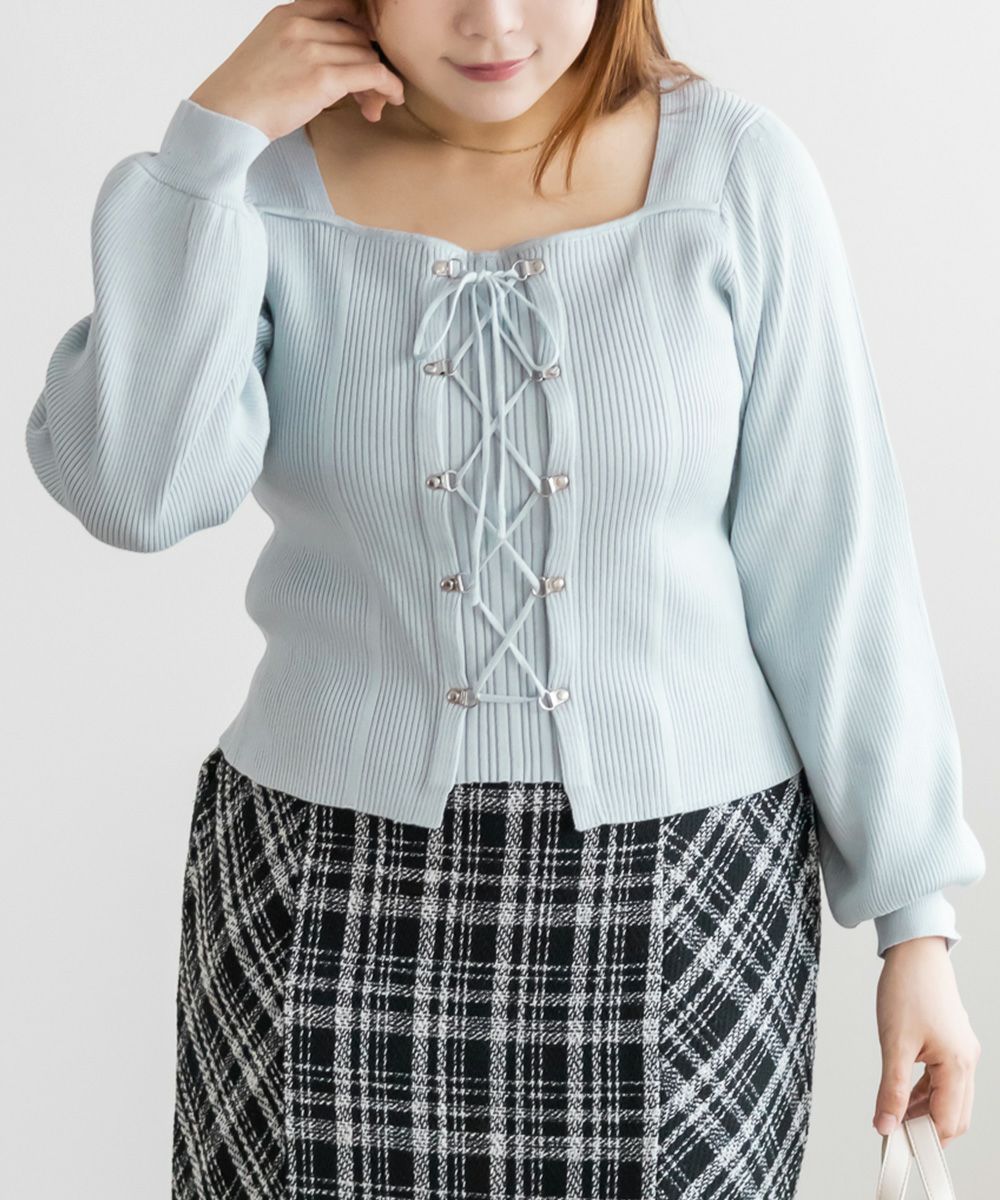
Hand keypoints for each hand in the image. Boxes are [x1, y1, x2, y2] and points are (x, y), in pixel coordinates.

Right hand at [187, 0, 403, 141]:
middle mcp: (301, 25)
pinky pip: (373, 74)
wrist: (227, 114)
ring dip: (377, 81)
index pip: (339, 5)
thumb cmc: (244, 93)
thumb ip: (296, 43)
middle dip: (368, 61)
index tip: (367, 48)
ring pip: (367, 55)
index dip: (361, 27)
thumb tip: (327, 57)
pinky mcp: (323, 77)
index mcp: (286, 13)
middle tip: (367, 90)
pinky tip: (392, 98)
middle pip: (357, 35)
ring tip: (372, 104)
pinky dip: (388, 86)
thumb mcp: (267, 50)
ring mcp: (313, 49)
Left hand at [874, 936, 980, 1146]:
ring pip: (948, 1098)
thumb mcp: (894, 1043)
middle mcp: (966, 1061)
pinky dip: (925, 1093)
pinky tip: (902, 1095)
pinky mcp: (951, 1043)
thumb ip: (891, 1089)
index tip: (895, 1146)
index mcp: (958, 1064)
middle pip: (953, 1115)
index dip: (922, 1138)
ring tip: (893, 1118)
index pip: (946, 1121)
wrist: (915, 951)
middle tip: (893, 1135)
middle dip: (926, 1130)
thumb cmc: (907, 988)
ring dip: (924, 1111)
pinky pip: (943, 1080)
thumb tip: (886, 1124)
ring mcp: (961, 1052)